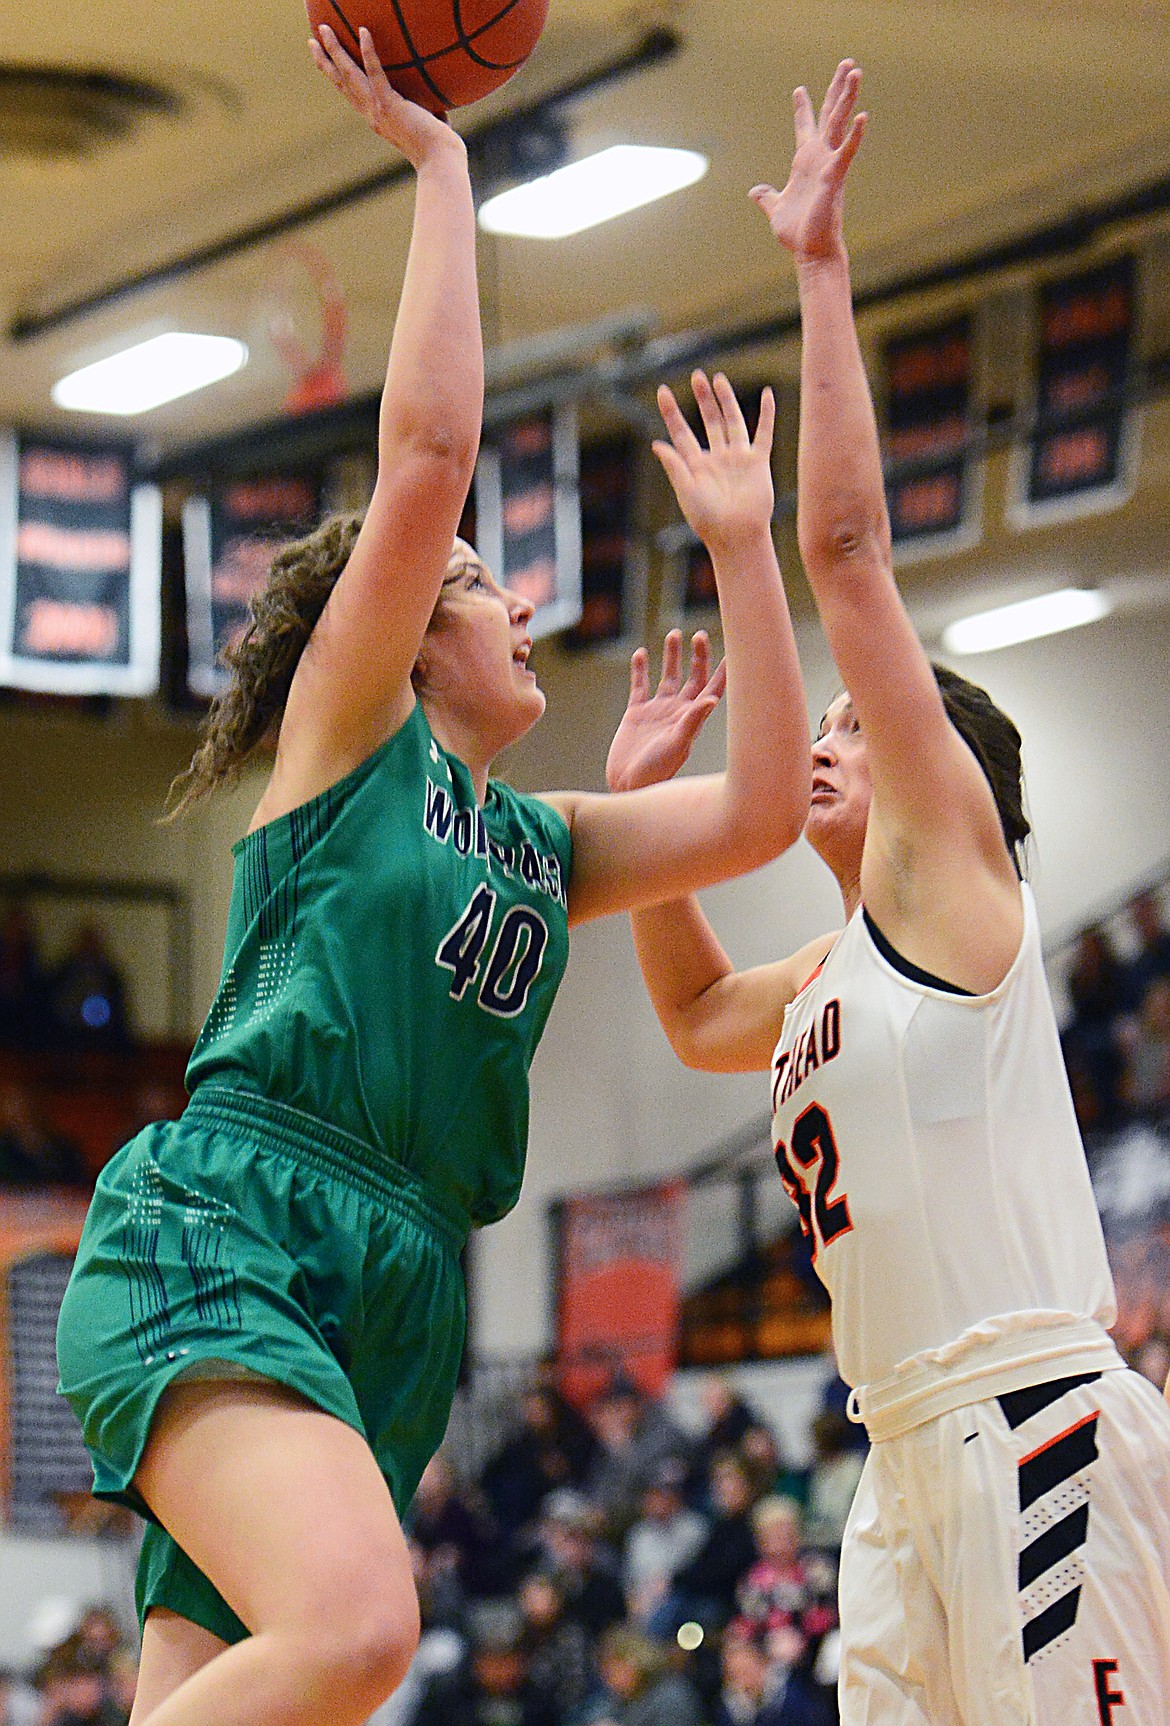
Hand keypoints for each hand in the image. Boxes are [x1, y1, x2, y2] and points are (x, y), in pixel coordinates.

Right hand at [310, 25, 462, 167]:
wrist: (440, 161)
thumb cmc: (437, 145)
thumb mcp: (423, 120)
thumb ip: (421, 106)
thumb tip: (433, 94)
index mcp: (376, 119)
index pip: (351, 94)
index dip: (336, 77)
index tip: (324, 62)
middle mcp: (372, 115)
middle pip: (342, 83)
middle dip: (325, 61)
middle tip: (311, 41)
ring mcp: (378, 110)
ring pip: (350, 75)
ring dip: (335, 50)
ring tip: (323, 29)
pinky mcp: (390, 104)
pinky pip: (376, 73)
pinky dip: (369, 52)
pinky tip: (363, 31)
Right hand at [606, 629, 725, 792]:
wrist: (629, 785)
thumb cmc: (658, 771)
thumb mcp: (677, 744)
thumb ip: (692, 721)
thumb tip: (710, 699)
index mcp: (693, 718)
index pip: (714, 688)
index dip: (725, 671)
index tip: (737, 649)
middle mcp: (678, 711)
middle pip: (693, 677)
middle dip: (698, 656)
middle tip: (700, 635)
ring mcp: (657, 711)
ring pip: (668, 676)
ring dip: (671, 656)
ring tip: (674, 634)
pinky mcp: (636, 714)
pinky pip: (639, 686)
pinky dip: (640, 669)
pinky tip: (640, 653)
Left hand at [654, 371, 775, 553]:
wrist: (738, 535)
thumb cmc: (708, 520)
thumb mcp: (686, 491)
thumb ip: (674, 466)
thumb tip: (657, 444)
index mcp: (696, 465)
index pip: (681, 432)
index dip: (671, 412)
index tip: (663, 391)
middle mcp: (716, 457)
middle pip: (708, 421)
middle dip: (702, 398)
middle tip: (697, 375)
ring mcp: (738, 458)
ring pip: (732, 421)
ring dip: (726, 400)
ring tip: (718, 380)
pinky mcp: (758, 462)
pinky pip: (763, 433)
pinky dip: (766, 414)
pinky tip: (766, 394)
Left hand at [750, 59, 865, 263]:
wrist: (810, 252)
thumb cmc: (797, 233)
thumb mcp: (775, 209)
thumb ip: (767, 197)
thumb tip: (755, 191)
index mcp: (806, 163)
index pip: (806, 127)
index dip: (803, 108)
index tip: (799, 89)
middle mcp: (820, 159)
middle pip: (830, 115)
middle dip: (836, 89)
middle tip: (847, 63)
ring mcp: (830, 166)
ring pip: (840, 123)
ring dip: (847, 97)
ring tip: (856, 71)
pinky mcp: (835, 178)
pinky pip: (847, 152)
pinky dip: (855, 135)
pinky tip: (863, 115)